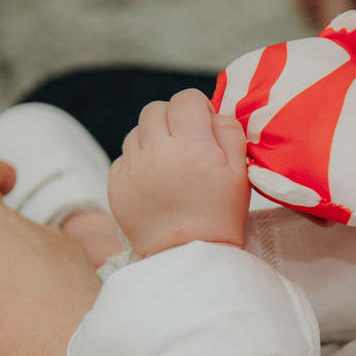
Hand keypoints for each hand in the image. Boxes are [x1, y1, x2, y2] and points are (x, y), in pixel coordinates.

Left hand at [112, 88, 250, 256]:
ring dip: (152, 139)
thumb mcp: (239, 172)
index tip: (203, 126)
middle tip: (185, 143)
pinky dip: (137, 163)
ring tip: (168, 165)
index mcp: (191, 145)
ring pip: (136, 131)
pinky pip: (124, 157)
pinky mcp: (116, 184)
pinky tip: (155, 183)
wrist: (188, 256)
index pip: (186, 99)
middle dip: (171, 119)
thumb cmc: (220, 214)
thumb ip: (230, 132)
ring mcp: (132, 167)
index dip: (197, 108)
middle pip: (155, 109)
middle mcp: (156, 150)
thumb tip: (212, 113)